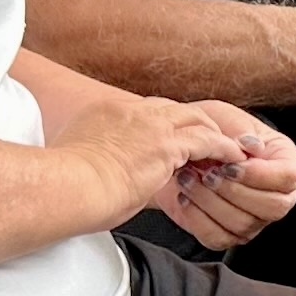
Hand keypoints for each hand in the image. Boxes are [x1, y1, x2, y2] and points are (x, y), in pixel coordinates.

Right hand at [42, 85, 293, 242]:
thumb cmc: (63, 186)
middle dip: (191, 123)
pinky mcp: (167, 145)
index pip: (143, 110)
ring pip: (194, 119)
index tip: (170, 136)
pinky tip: (232, 158)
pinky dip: (222, 148)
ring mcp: (149, 125)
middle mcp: (129, 111)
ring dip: (212, 133)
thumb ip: (90, 156)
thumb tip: (91, 168)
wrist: (67, 186)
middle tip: (207, 138)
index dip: (162, 123)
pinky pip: (207, 141)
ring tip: (225, 148)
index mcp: (104, 112)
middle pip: (172, 108)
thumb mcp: (73, 160)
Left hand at [165, 123, 295, 249]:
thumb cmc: (211, 131)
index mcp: (285, 163)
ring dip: (210, 202)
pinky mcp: (229, 234)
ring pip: (243, 224)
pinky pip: (218, 238)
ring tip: (189, 178)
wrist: (182, 148)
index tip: (231, 164)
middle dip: (234, 191)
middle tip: (207, 172)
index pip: (288, 177)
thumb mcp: (226, 119)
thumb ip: (240, 131)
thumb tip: (252, 147)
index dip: (260, 174)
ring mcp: (255, 219)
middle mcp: (276, 195)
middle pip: (273, 207)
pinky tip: (185, 197)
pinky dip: (197, 219)